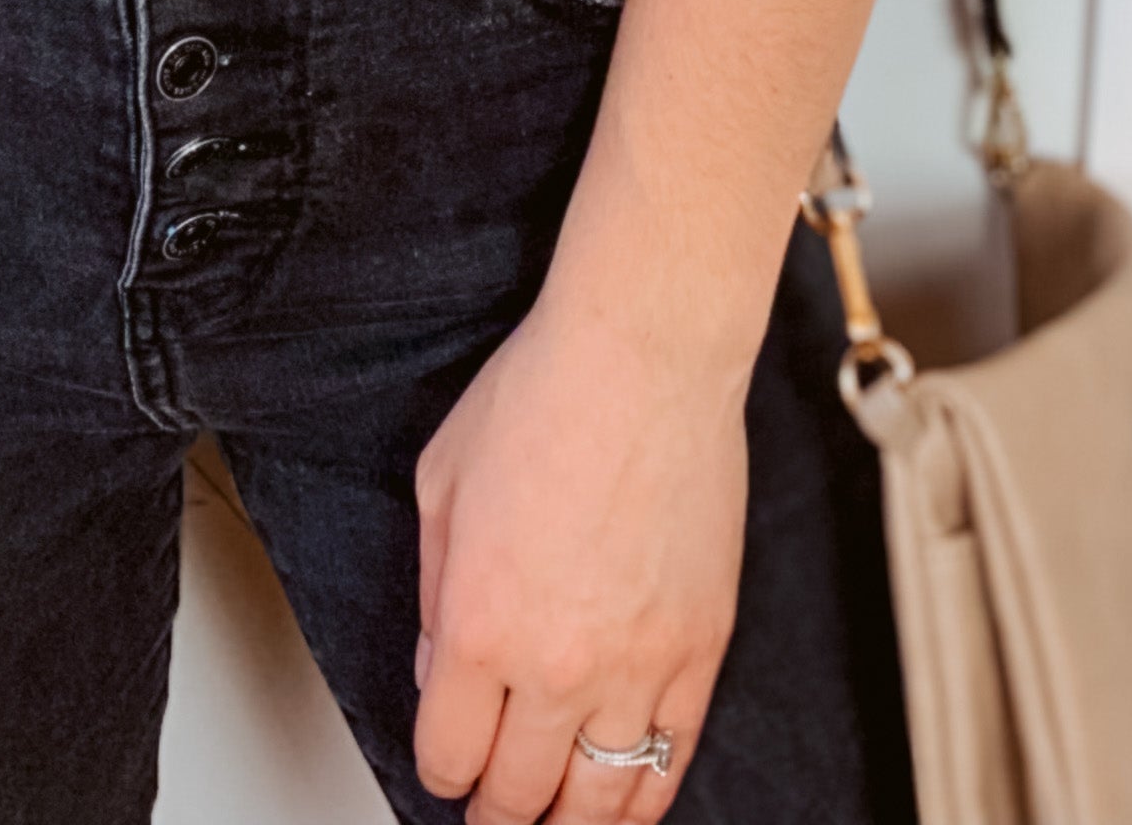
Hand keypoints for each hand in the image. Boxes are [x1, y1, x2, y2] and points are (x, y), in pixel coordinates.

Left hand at [411, 276, 747, 821]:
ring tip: (554, 822)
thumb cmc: (540, 395)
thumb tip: (435, 666)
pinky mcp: (700, 651)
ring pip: (601, 801)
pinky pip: (672, 760)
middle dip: (497, 816)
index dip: (441, 773)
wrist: (644, 355)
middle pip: (521, 796)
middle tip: (492, 814)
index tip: (446, 767)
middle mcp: (556, 663)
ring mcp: (637, 665)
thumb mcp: (440, 483)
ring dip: (570, 823)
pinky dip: (644, 795)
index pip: (449, 756)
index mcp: (478, 624)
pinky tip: (626, 795)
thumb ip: (432, 590)